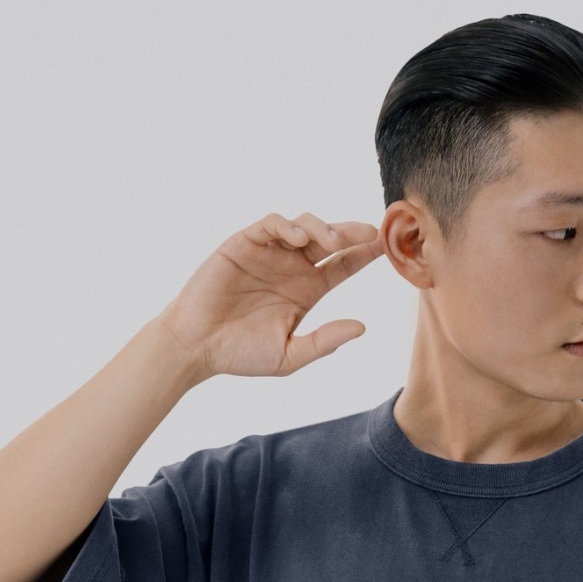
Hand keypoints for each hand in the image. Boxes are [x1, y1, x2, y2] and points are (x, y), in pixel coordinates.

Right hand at [157, 212, 384, 382]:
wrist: (196, 346)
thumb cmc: (240, 354)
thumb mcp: (289, 355)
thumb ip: (325, 342)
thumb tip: (362, 327)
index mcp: (307, 291)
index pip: (343, 266)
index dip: (364, 255)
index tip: (386, 248)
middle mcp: (292, 267)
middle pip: (329, 241)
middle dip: (351, 233)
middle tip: (370, 233)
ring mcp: (269, 253)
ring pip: (304, 226)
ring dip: (322, 228)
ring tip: (333, 242)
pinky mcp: (244, 243)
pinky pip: (271, 225)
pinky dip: (287, 226)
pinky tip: (300, 238)